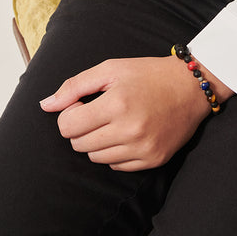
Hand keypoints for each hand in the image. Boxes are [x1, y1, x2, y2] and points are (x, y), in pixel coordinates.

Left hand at [39, 56, 232, 171]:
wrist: (192, 86)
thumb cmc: (148, 74)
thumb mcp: (111, 69)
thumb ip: (75, 86)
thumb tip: (45, 105)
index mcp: (117, 103)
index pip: (68, 127)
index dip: (69, 115)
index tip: (82, 105)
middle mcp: (129, 130)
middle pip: (79, 145)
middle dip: (81, 128)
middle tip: (98, 112)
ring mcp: (143, 148)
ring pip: (96, 158)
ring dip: (97, 141)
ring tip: (114, 122)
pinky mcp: (153, 160)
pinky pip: (116, 166)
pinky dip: (115, 152)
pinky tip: (127, 134)